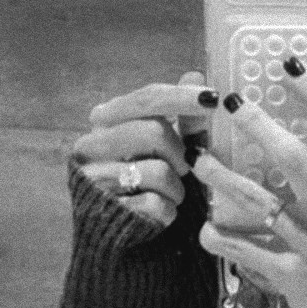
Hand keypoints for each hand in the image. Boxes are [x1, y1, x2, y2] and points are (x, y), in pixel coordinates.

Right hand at [71, 73, 218, 229]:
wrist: (120, 233)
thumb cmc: (146, 182)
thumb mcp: (165, 147)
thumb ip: (180, 115)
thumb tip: (195, 74)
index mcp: (106, 120)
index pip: (147, 98)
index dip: (183, 96)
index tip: (214, 98)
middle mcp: (92, 143)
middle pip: (153, 131)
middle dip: (180, 152)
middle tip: (185, 168)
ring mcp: (94, 176)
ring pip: (158, 171)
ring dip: (177, 186)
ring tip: (170, 194)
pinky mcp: (104, 209)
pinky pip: (155, 203)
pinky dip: (168, 210)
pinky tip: (159, 212)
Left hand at [193, 69, 306, 307]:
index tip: (288, 66)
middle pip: (293, 155)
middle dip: (255, 122)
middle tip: (229, 102)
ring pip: (257, 198)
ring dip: (221, 175)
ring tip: (199, 159)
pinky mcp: (293, 275)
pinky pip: (243, 247)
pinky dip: (219, 236)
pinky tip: (205, 228)